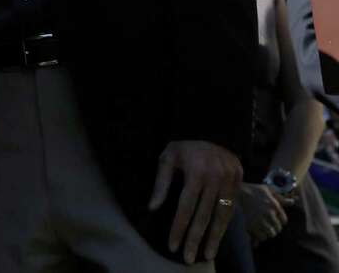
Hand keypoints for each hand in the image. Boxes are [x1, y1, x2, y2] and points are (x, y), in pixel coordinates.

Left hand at [148, 139, 241, 262]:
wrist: (214, 131)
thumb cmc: (185, 146)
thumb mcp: (168, 157)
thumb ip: (161, 183)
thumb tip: (152, 207)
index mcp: (196, 173)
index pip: (185, 207)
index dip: (178, 228)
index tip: (172, 245)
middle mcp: (215, 180)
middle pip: (203, 216)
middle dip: (194, 239)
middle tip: (187, 258)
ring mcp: (229, 183)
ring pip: (221, 217)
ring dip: (213, 238)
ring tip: (206, 255)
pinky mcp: (237, 185)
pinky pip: (230, 210)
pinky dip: (223, 226)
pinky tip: (217, 238)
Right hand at [238, 183, 287, 244]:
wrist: (236, 192)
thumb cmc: (253, 190)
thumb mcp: (268, 190)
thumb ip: (281, 197)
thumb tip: (293, 201)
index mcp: (274, 206)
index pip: (284, 221)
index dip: (279, 220)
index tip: (274, 218)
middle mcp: (269, 214)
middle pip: (278, 228)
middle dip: (274, 227)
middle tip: (268, 224)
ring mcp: (260, 220)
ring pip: (271, 234)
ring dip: (268, 232)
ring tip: (263, 228)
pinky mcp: (251, 225)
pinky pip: (261, 237)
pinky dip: (260, 236)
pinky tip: (257, 230)